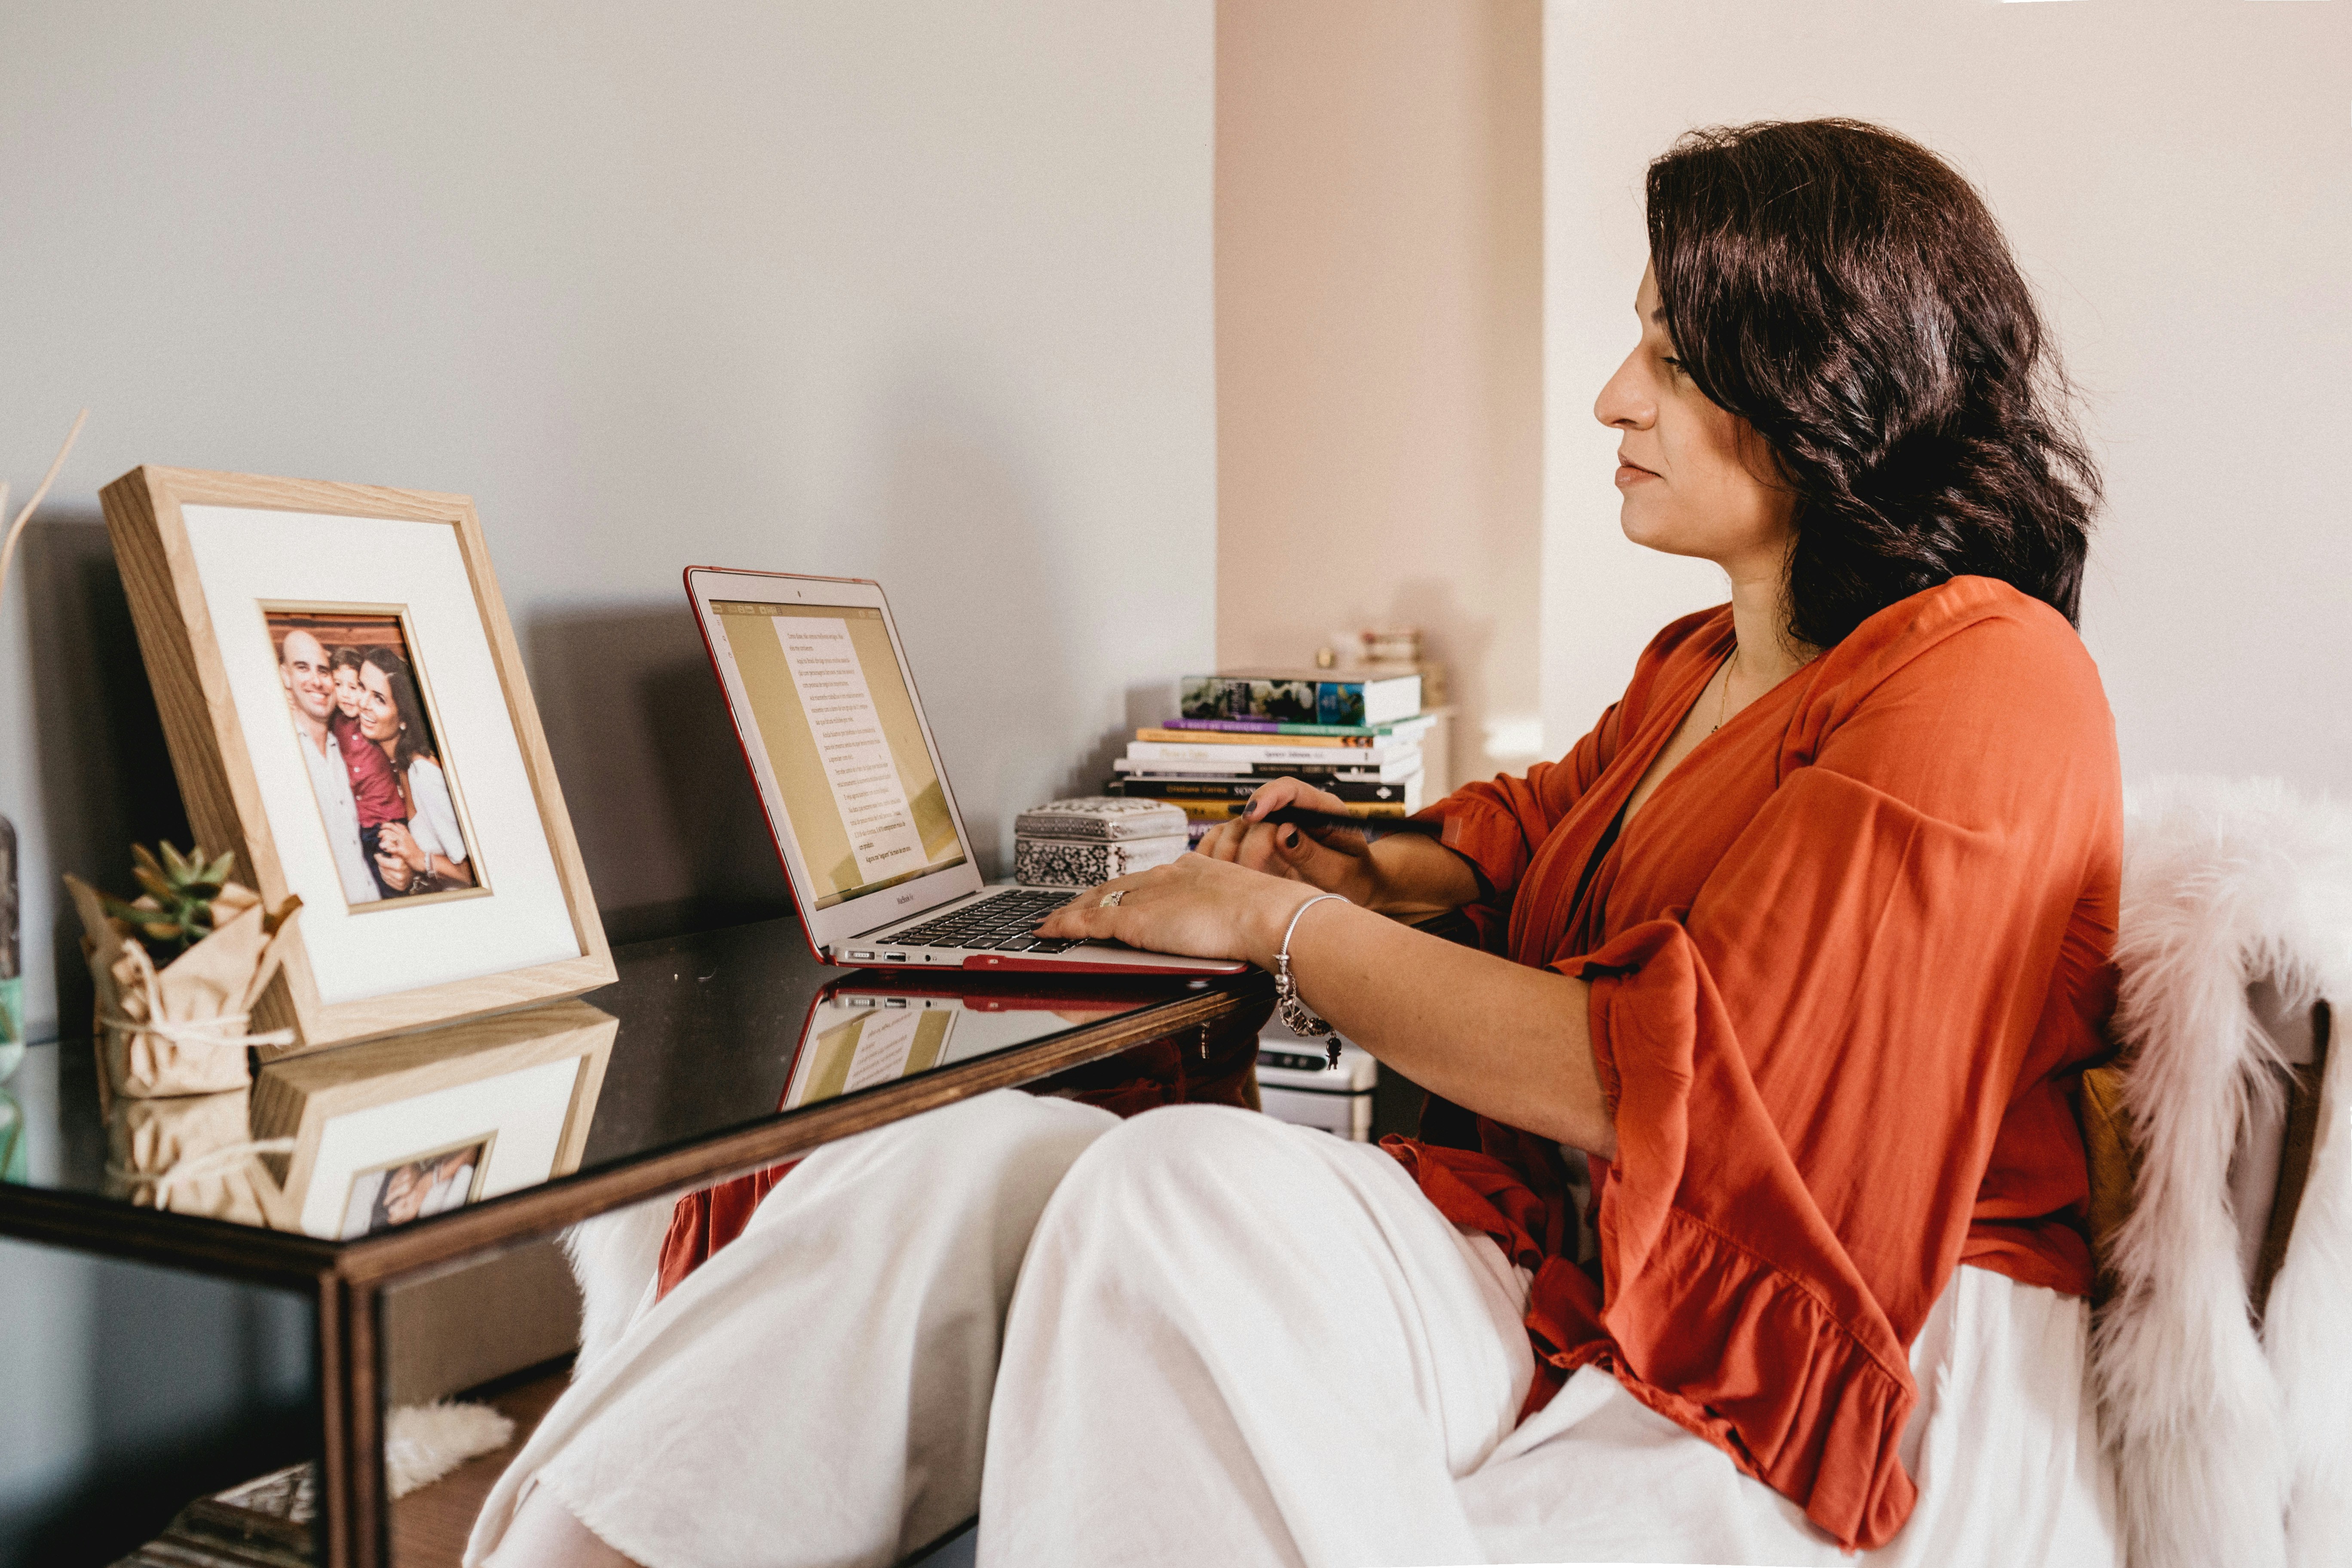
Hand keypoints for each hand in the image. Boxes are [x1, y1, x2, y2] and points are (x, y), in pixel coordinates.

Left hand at [374, 845, 414, 891]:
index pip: (382, 862)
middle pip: (382, 868)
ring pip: (383, 874)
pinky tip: (389, 872)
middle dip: (380, 863)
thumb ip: (392, 847)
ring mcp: (399, 882)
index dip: (379, 857)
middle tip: (382, 860)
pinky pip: (387, 881)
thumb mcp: (401, 852)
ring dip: (383, 869)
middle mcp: (400, 874)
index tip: (378, 855)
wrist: (418, 873)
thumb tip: (383, 843)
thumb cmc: (409, 862)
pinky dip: (386, 876)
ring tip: (387, 866)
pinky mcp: (399, 887)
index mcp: (400, 864)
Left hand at [378, 820, 428, 872]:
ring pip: (390, 835)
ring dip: (383, 838)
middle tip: (378, 835)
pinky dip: (387, 848)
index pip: (394, 824)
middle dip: (382, 830)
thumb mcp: (410, 839)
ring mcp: (403, 843)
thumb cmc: (414, 851)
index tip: (382, 828)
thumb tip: (396, 824)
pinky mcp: (403, 851)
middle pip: (390, 828)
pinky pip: (393, 848)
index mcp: (405, 833)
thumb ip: (403, 832)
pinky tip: (383, 848)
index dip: (387, 825)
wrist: (423, 860)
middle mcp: (404, 836)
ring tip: (380, 843)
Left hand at [1034, 852, 1324, 966]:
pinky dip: (1066, 925)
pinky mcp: (1137, 919)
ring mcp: (1151, 896)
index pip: (1149, 879)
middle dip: (1092, 897)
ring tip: (1052, 922)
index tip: (1113, 897)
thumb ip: (1230, 915)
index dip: (1126, 890)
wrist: (1271, 917)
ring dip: (1073, 911)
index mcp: (1196, 870)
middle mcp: (1169, 875)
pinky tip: (1049, 931)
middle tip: (1069, 909)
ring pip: (1100, 899)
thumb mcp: (1245, 911)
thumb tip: (1231, 931)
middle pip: (1119, 885)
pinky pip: (1091, 921)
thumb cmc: (1270, 919)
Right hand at [1194, 777, 1376, 903]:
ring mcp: (1277, 825)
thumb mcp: (1341, 873)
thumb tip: (1282, 833)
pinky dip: (1225, 853)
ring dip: (1234, 849)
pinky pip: (1234, 839)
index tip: (1250, 816)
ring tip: (1241, 879)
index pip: (1290, 789)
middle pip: (1260, 809)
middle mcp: (1297, 812)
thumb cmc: (1356, 879)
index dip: (1267, 797)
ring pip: (1241, 825)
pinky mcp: (1263, 841)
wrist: (1358, 887)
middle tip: (1249, 871)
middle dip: (1249, 838)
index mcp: (1324, 809)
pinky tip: (1227, 875)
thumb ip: (1313, 855)